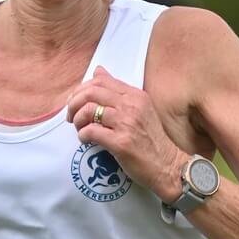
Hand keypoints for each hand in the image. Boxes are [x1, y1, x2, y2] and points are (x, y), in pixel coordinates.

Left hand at [64, 67, 186, 201]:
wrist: (167, 166)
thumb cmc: (151, 140)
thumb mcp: (140, 109)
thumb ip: (119, 92)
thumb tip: (98, 71)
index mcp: (134, 95)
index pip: (100, 81)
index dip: (81, 90)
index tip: (76, 102)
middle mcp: (131, 105)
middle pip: (91, 92)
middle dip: (74, 103)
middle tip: (71, 116)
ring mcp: (126, 123)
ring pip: (89, 110)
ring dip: (77, 120)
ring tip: (79, 129)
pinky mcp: (121, 143)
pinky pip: (91, 132)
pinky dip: (83, 135)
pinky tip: (85, 140)